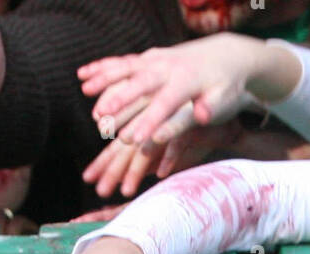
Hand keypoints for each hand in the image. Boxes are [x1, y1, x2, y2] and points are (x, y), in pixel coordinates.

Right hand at [79, 34, 294, 150]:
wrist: (226, 56)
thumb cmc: (227, 86)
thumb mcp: (225, 100)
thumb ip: (211, 108)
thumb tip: (202, 116)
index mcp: (186, 81)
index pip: (165, 104)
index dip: (149, 122)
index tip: (134, 140)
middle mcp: (168, 67)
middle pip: (139, 83)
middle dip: (119, 100)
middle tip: (101, 118)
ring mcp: (156, 59)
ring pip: (126, 67)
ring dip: (104, 78)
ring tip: (84, 91)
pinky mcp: (149, 57)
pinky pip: (122, 62)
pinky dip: (102, 67)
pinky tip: (83, 75)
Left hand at [82, 118, 235, 199]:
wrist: (224, 120)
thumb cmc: (192, 137)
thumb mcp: (165, 150)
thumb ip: (147, 160)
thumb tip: (127, 177)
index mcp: (142, 128)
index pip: (116, 148)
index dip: (102, 163)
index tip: (88, 180)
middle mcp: (151, 124)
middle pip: (126, 150)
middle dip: (112, 172)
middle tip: (101, 192)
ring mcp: (169, 123)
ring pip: (148, 148)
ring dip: (136, 169)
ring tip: (126, 190)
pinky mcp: (191, 125)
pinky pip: (178, 142)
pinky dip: (169, 157)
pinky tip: (161, 175)